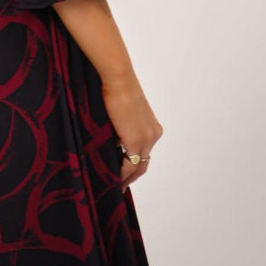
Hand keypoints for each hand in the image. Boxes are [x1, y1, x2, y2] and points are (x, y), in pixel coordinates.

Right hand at [101, 71, 163, 192]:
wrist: (119, 78)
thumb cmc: (116, 87)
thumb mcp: (123, 111)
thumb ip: (121, 128)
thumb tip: (112, 141)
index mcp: (152, 127)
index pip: (144, 153)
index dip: (133, 165)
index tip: (122, 172)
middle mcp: (153, 135)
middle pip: (144, 164)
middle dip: (131, 177)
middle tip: (119, 185)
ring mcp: (146, 139)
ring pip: (138, 167)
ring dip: (126, 178)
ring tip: (114, 186)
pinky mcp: (135, 141)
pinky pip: (129, 165)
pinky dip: (121, 174)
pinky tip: (112, 179)